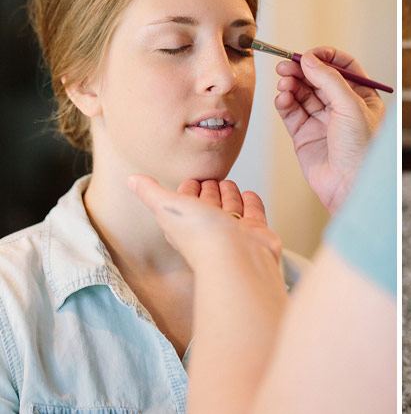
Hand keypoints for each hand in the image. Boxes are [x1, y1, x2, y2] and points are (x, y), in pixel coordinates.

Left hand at [128, 176, 282, 275]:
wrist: (238, 258)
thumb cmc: (201, 236)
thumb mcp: (168, 207)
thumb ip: (151, 192)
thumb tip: (131, 179)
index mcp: (185, 224)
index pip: (185, 202)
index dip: (186, 190)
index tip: (191, 178)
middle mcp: (209, 228)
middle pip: (209, 204)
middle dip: (210, 191)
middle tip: (212, 177)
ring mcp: (234, 231)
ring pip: (231, 208)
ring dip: (229, 194)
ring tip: (229, 183)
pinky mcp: (255, 232)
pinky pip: (253, 213)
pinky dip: (250, 202)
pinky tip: (248, 194)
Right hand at [275, 47, 384, 214]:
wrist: (350, 186)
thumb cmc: (362, 150)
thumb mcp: (351, 106)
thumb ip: (328, 79)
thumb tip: (308, 59)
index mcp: (362, 97)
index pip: (343, 66)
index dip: (325, 57)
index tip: (309, 54)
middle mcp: (342, 107)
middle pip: (318, 78)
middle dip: (302, 69)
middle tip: (285, 65)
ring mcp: (323, 120)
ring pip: (302, 93)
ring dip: (291, 84)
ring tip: (284, 82)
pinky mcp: (305, 135)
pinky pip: (291, 112)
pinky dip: (285, 102)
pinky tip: (283, 98)